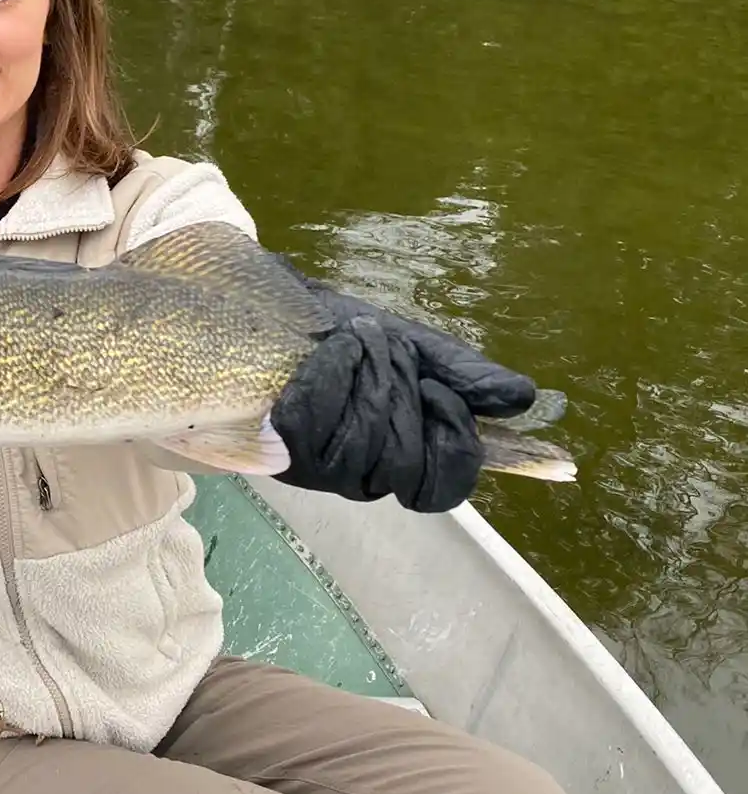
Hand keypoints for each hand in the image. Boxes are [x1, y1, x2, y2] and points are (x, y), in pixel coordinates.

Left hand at [269, 259, 536, 511]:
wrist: (270, 305)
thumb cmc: (341, 333)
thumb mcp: (412, 344)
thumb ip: (464, 372)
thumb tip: (523, 399)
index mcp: (404, 455)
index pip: (445, 488)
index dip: (454, 445)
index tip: (438, 391)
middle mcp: (363, 475)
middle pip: (406, 462)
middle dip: (401, 390)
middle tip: (386, 348)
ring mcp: (318, 469)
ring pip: (362, 444)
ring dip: (365, 375)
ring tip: (353, 339)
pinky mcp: (278, 447)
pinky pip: (315, 422)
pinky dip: (329, 372)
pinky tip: (326, 349)